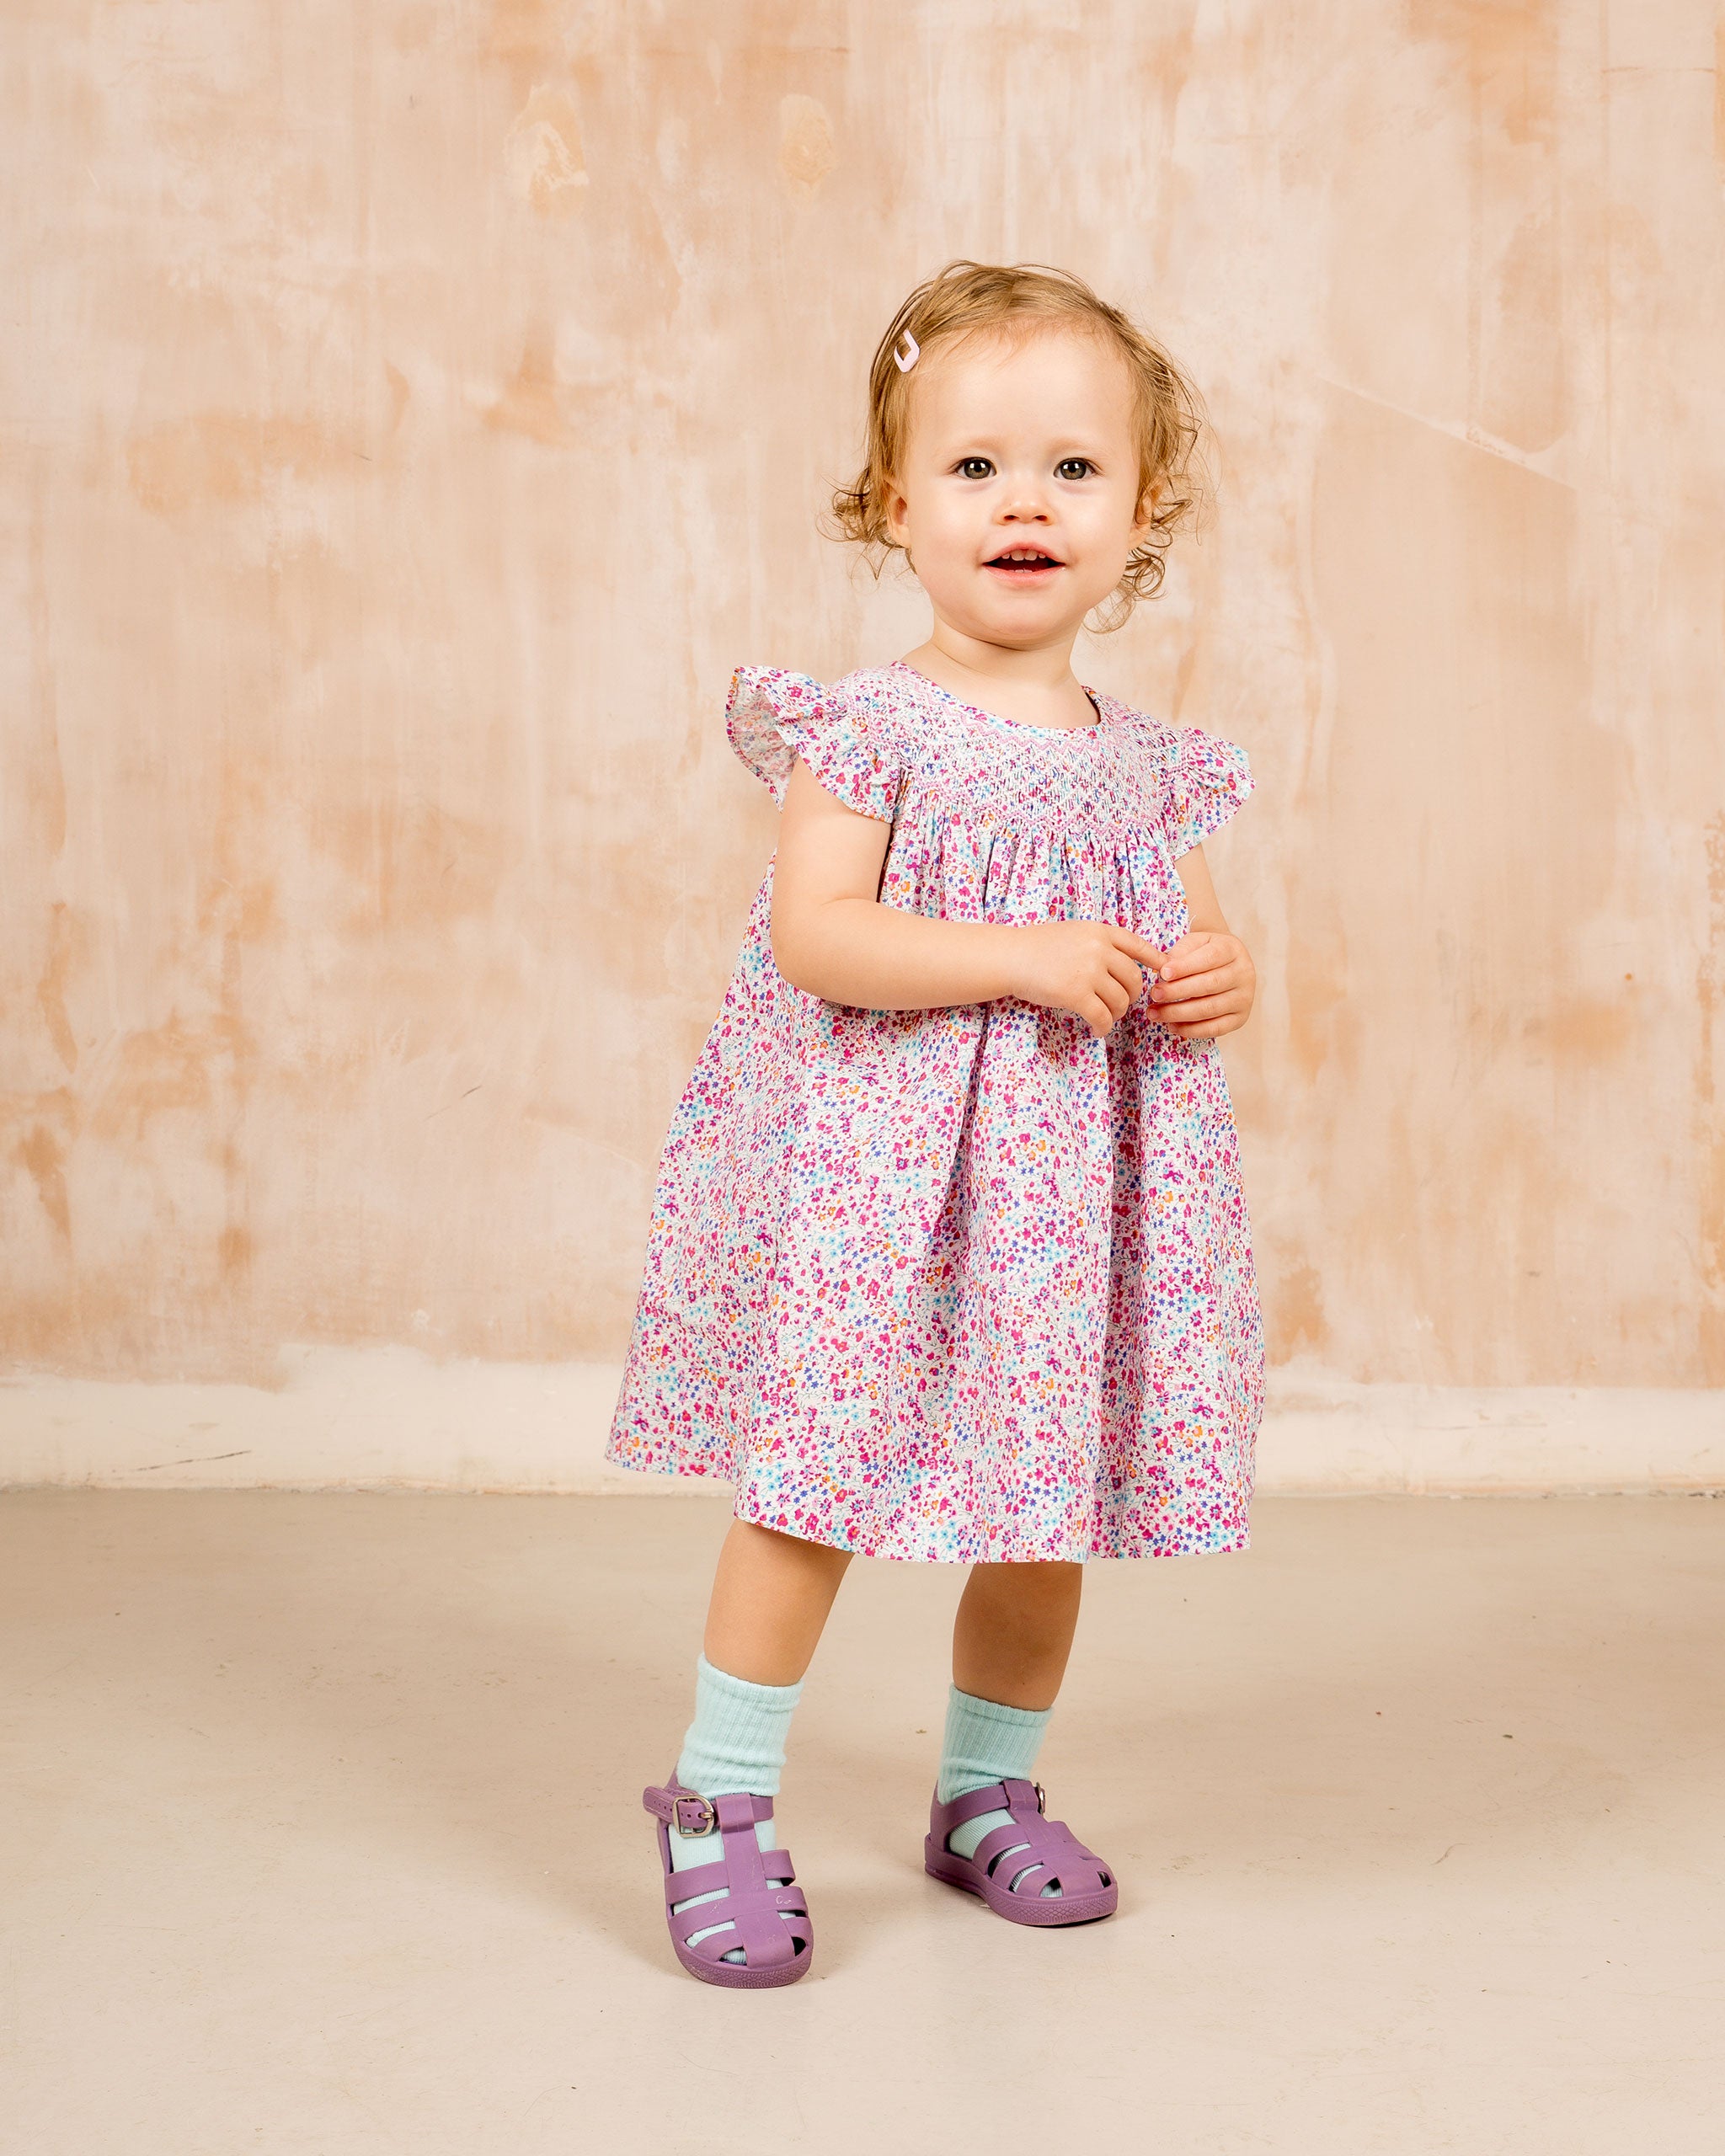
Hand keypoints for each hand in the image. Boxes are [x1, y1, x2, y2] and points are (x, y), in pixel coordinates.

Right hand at [1006, 921, 1166, 1038]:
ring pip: (1120, 1001)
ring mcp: (1088, 972)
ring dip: (1117, 1014)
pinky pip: (1102, 1017)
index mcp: (1100, 931)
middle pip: (1134, 979)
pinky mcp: (1075, 994)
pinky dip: (1103, 1027)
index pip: (1139, 945)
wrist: (1011, 957)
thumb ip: (1099, 943)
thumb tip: (1127, 964)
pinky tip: (1096, 1030)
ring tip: (1106, 1017)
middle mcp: (1098, 949)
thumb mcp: (1075, 933)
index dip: (1155, 960)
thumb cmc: (1039, 947)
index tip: (1163, 973)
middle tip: (1121, 1004)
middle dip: (1131, 996)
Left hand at [1147, 930, 1254, 1038]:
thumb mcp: (1193, 943)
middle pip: (1209, 985)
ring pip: (1210, 1009)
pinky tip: (1172, 1025)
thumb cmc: (1203, 952)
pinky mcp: (1240, 1018)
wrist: (1225, 964)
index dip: (1185, 967)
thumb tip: (1164, 972)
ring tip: (1155, 1013)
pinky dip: (1191, 1030)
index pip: (1209, 958)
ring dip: (1178, 1013)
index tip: (1163, 973)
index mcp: (1231, 950)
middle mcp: (1244, 974)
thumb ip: (1179, 953)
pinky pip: (1215, 1028)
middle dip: (1178, 992)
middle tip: (1155, 995)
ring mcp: (1244, 998)